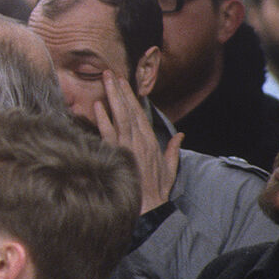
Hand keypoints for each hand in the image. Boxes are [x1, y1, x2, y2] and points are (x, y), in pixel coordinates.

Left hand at [92, 70, 180, 213]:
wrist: (150, 206)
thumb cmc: (158, 188)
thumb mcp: (171, 167)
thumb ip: (173, 149)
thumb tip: (181, 135)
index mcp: (150, 140)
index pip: (139, 113)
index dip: (131, 97)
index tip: (123, 83)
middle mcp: (139, 139)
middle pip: (129, 109)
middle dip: (120, 90)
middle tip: (110, 72)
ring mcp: (128, 146)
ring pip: (120, 116)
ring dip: (112, 97)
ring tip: (104, 80)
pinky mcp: (119, 155)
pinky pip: (109, 134)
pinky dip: (103, 119)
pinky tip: (97, 106)